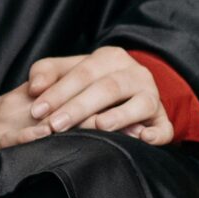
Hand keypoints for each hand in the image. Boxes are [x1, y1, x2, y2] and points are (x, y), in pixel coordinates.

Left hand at [25, 47, 174, 145]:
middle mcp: (135, 73)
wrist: (130, 93)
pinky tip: (143, 139)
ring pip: (139, 104)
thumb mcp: (67, 71)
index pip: (82, 72)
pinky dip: (155, 134)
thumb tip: (34, 88)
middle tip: (55, 126)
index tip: (37, 111)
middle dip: (79, 107)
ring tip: (99, 127)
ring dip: (119, 117)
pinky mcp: (163, 119)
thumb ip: (47, 73)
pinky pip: (164, 128)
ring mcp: (152, 96)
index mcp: (109, 58)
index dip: (58, 92)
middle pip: (107, 88)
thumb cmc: (89, 84)